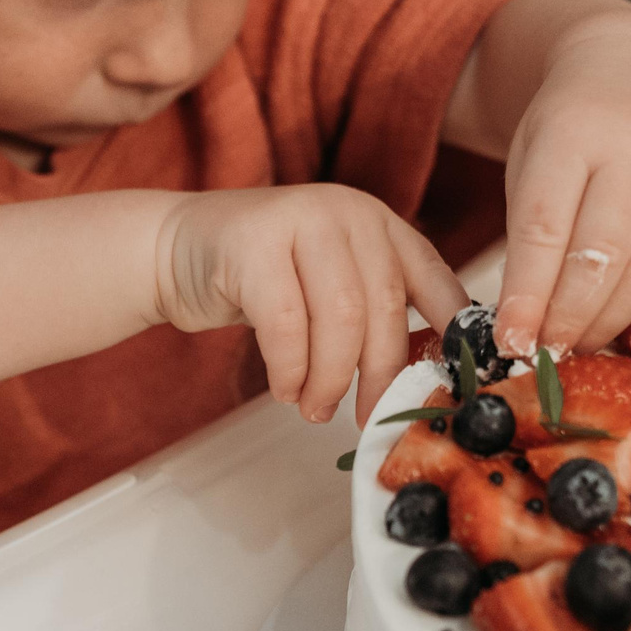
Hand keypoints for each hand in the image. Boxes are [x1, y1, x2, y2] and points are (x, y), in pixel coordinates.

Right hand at [156, 185, 467, 426]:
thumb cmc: (262, 282)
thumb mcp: (332, 286)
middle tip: (365, 417)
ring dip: (330, 378)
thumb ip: (376, 316)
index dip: (451, 340)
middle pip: (384, 309)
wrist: (179, 251)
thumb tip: (425, 380)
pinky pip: (286, 323)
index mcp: (381, 225)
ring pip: (339, 319)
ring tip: (314, 407)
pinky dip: (290, 370)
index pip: (437, 283)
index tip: (450, 390)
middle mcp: (348, 213)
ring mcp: (301, 218)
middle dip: (378, 376)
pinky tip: (285, 388)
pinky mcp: (253, 242)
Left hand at [494, 10, 630, 357]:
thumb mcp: (530, 156)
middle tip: (541, 355)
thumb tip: (524, 319)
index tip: (509, 339)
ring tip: (572, 346)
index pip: (546, 227)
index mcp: (573, 132)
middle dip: (568, 317)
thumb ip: (528, 229)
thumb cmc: (571, 123)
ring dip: (606, 320)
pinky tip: (611, 319)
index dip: (528, 293)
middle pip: (601, 255)